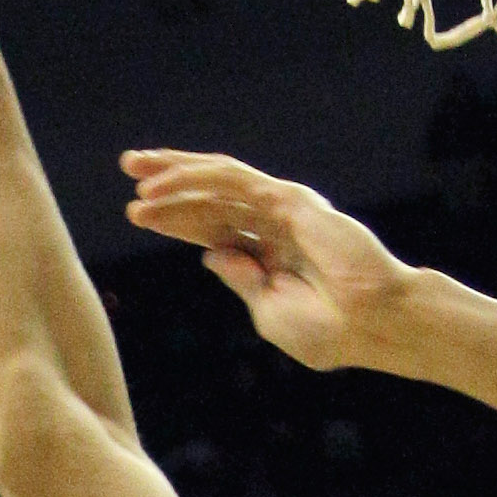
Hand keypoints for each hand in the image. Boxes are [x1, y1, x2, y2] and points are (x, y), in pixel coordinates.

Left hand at [121, 152, 417, 371]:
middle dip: (169, 180)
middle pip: (211, 195)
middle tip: (129, 167)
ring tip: (136, 171)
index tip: (138, 213)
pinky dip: (195, 183)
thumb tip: (210, 255)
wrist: (368, 325)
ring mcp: (282, 210)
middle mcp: (272, 224)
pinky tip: (163, 187)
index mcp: (268, 253)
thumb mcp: (268, 310)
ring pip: (219, 180)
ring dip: (176, 173)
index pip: (212, 226)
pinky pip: (233, 184)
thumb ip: (240, 279)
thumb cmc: (327, 330)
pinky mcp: (289, 201)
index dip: (175, 217)